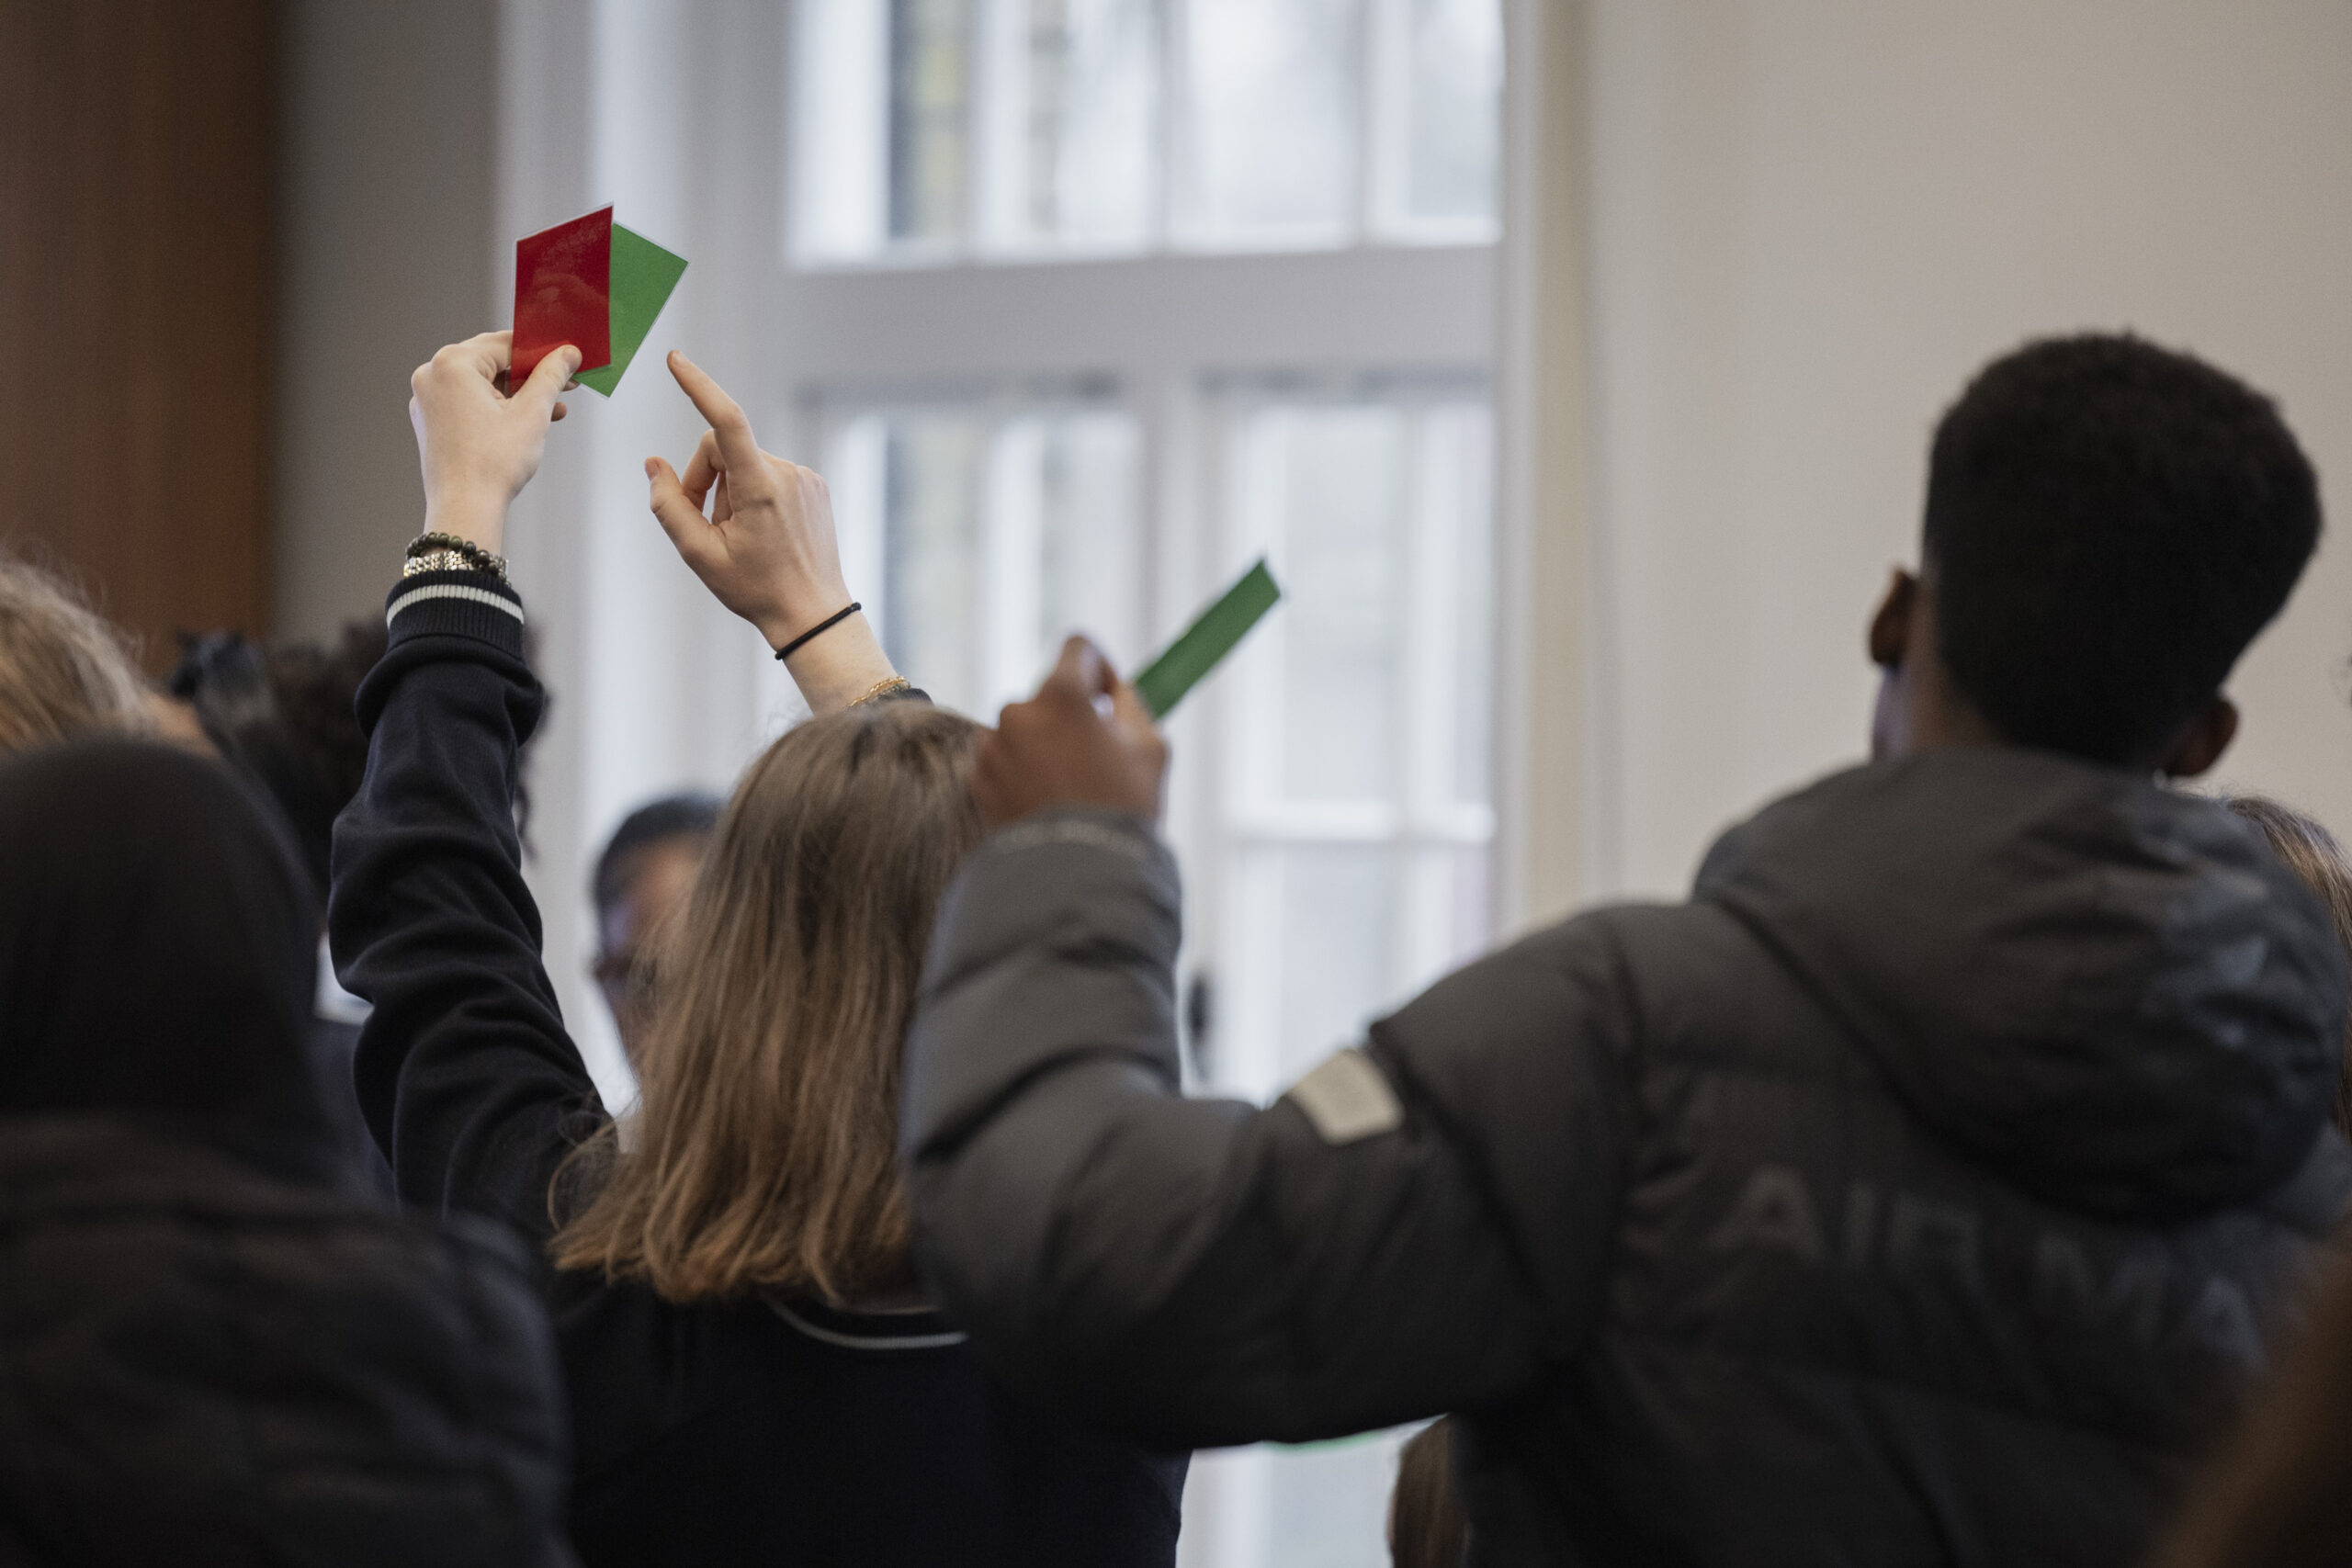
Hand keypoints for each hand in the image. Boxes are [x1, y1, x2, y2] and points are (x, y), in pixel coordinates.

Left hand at [407, 330, 578, 554]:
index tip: (567, 357)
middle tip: (565, 383)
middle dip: (531, 374)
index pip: (505, 343)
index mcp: (452, 364)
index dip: (542, 350)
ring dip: (519, 393)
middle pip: (492, 362)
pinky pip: (469, 402)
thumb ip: (551, 376)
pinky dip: (497, 407)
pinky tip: (526, 421)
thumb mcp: (532, 413)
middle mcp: (432, 375)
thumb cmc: (493, 463)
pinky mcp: (431, 420)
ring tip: (554, 408)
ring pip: (482, 383)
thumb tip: (567, 354)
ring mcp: (427, 399)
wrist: (465, 509)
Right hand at [646, 351, 897, 711]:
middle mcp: (786, 473)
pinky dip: (753, 494)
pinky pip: (768, 474)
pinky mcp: (813, 485)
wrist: (813, 614)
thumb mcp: (699, 555)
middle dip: (703, 478)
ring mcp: (804, 477)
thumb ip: (669, 506)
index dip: (698, 386)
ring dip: (729, 491)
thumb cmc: (755, 589)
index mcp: (760, 487)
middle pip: (722, 449)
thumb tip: (653, 465)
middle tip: (702, 524)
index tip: (675, 360)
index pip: (725, 421)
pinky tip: (761, 533)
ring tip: (737, 536)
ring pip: (745, 463)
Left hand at [973, 637, 1166, 828]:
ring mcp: (991, 746)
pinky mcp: (976, 780)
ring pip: (1024, 728)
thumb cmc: (1123, 810)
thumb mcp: (1150, 747)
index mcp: (1061, 693)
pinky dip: (1022, 771)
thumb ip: (1130, 704)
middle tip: (1097, 758)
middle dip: (1073, 715)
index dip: (1101, 668)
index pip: (1078, 647)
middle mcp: (1017, 711)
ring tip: (1070, 788)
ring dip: (1045, 744)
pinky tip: (1046, 803)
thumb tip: (1113, 691)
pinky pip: (1004, 760)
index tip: (1111, 699)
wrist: (1078, 876)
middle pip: (1050, 695)